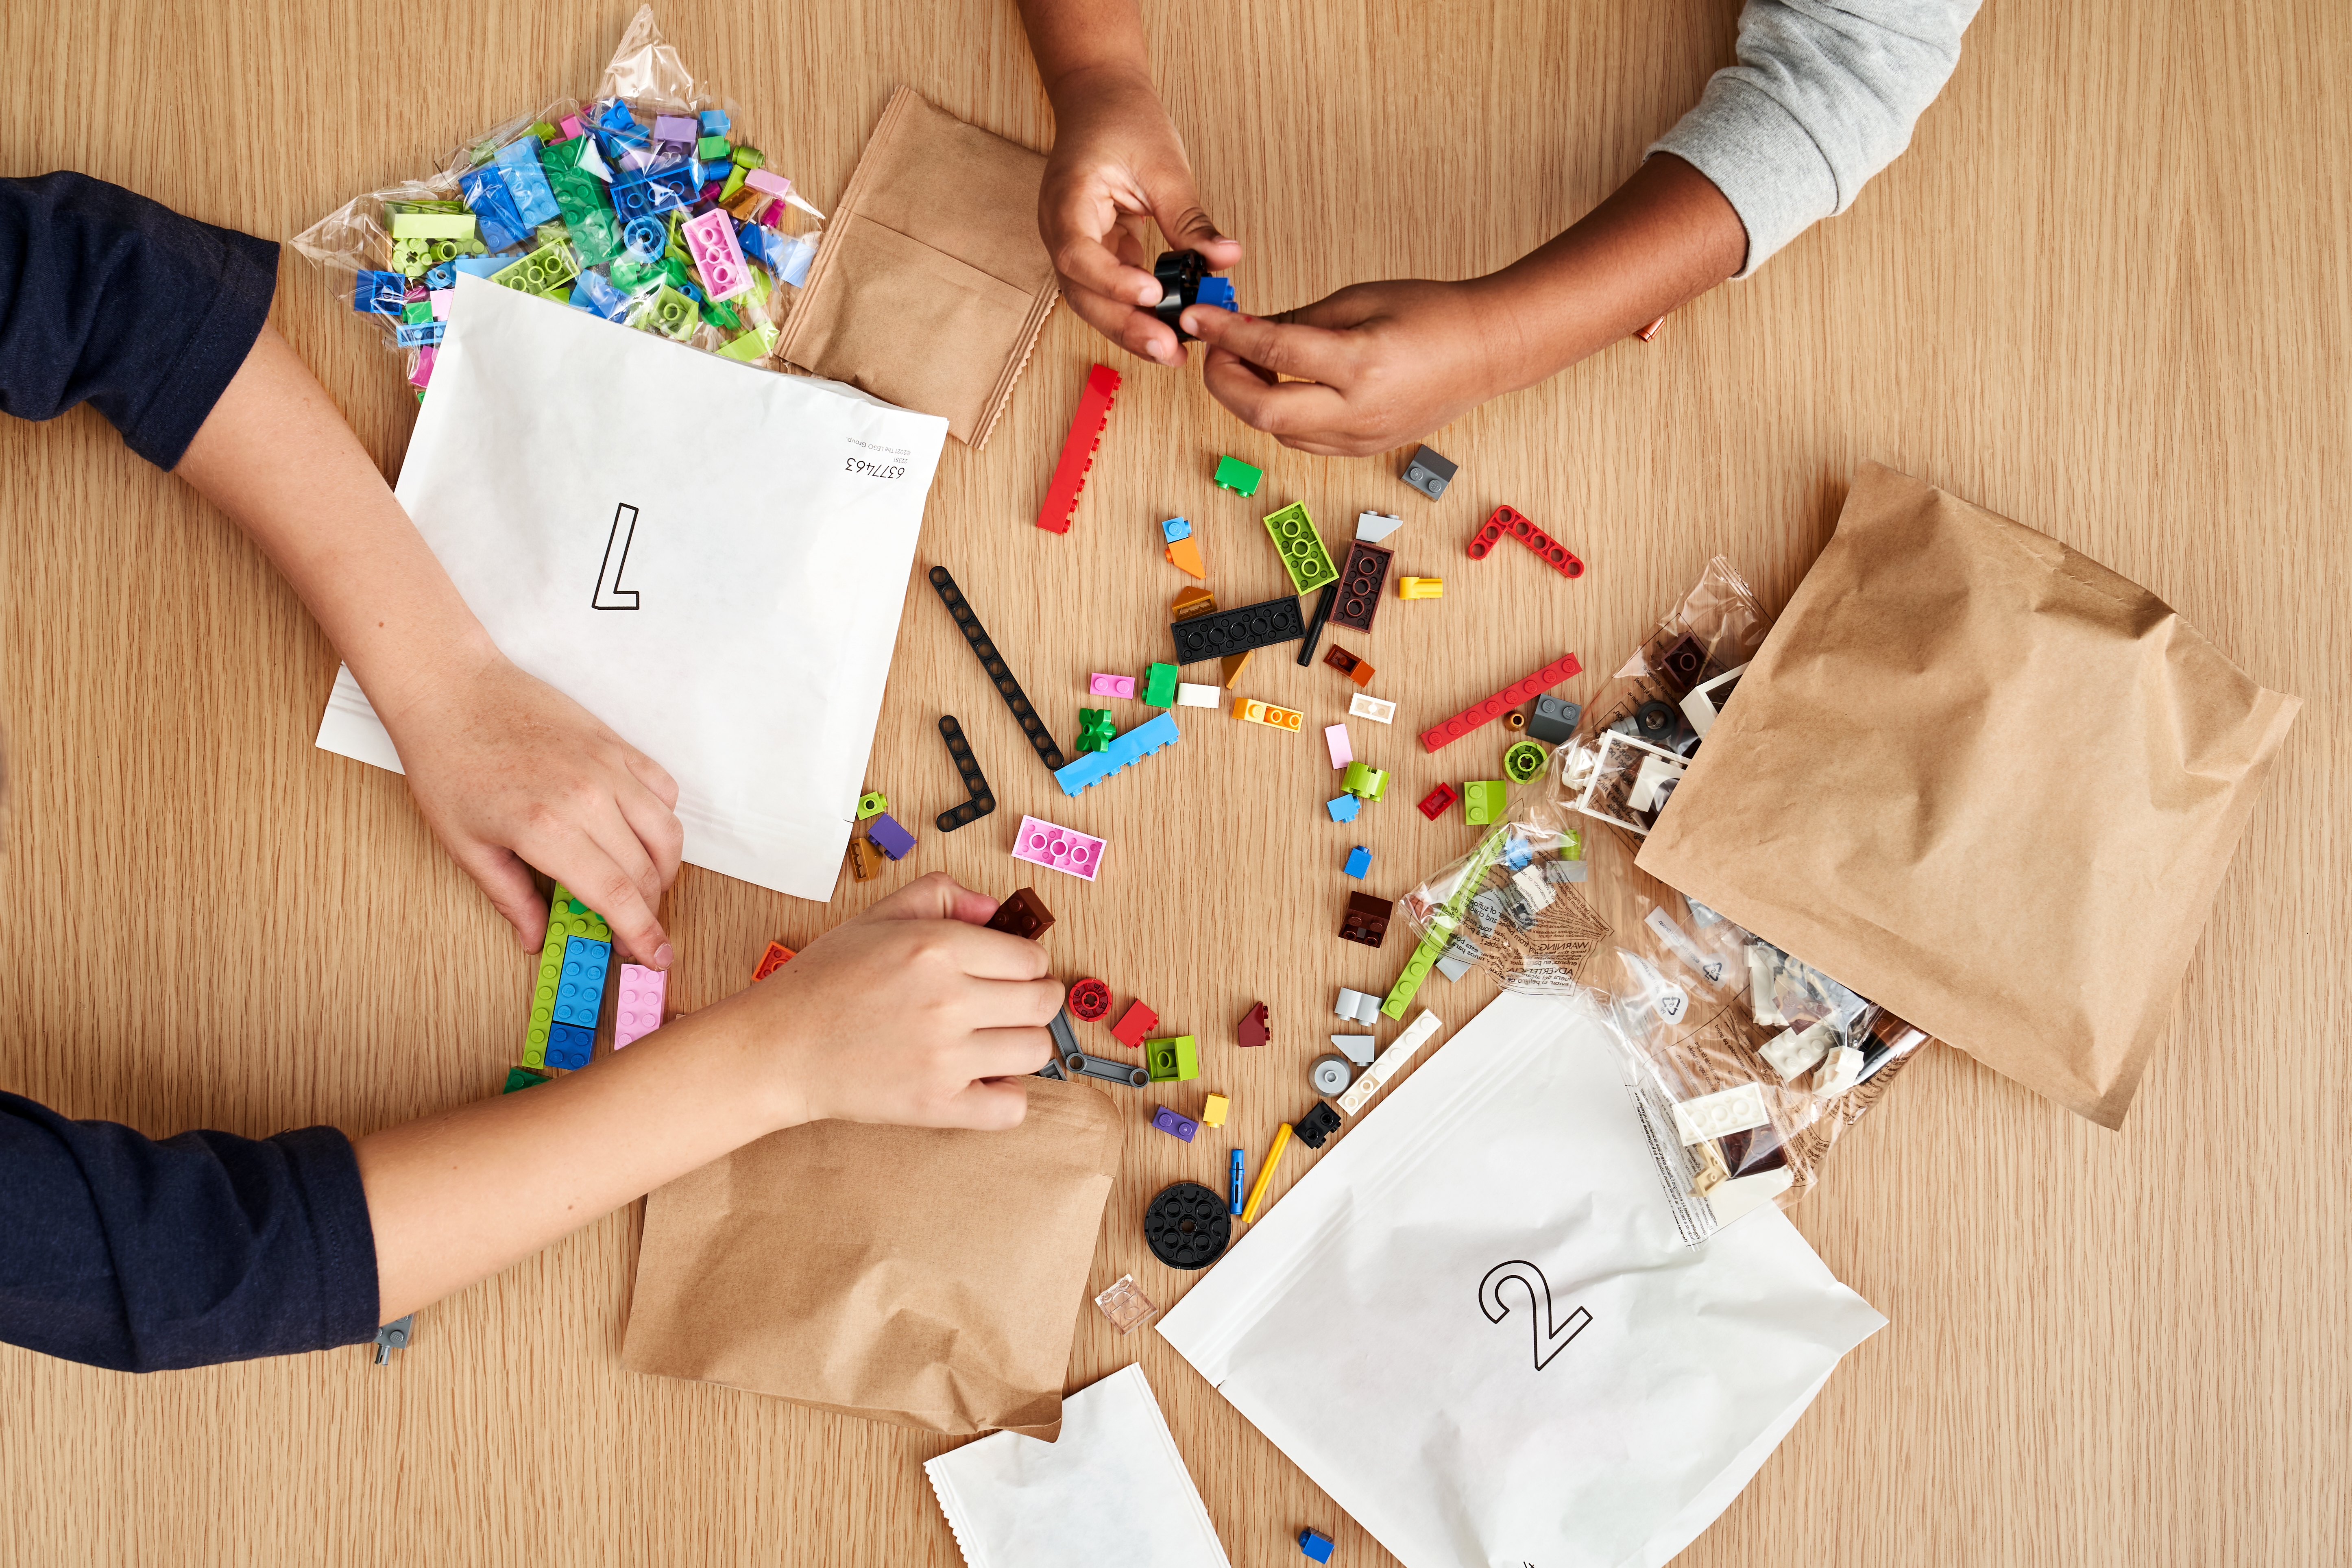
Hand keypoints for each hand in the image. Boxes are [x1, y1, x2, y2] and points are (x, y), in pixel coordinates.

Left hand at [373, 648, 683, 964]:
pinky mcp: (616, 744)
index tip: (655, 957)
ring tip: (641, 886)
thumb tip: (536, 939)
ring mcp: (608, 767)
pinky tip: (638, 834)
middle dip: (648, 911)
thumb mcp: (467, 846)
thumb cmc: (448, 763)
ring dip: (663, 870)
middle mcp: (589, 797)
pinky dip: (661, 821)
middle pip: (647, 873)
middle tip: (632, 929)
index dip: (642, 934)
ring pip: (667, 833)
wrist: (451, 692)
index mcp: (548, 830)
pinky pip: (663, 790)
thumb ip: (511, 897)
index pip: (618, 896)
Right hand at [730, 873, 1061, 1131]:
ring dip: (1021, 1046)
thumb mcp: (878, 916)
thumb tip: (994, 908)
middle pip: (1043, 1003)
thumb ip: (940, 895)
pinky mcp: (934, 1104)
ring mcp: (943, 1056)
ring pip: (1035, 1051)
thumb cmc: (824, 983)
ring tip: (990, 1041)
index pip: (1031, 958)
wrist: (778, 1047)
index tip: (1010, 973)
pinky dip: (1005, 1097)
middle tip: (1007, 1006)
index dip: (1027, 965)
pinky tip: (980, 1080)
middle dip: (1034, 1001)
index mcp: (937, 947)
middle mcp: (947, 1000)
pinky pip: (1010, 1107)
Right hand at [1038, 65, 1241, 365]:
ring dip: (1131, 328)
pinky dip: (1136, 311)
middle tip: (1168, 349)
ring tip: (1172, 352)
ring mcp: (1073, 244)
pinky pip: (1109, 292)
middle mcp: (1060, 229)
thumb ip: (1190, 219)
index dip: (1111, 280)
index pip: (1077, 253)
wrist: (1101, 100)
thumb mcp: (1163, 166)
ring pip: (1093, 301)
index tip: (1151, 294)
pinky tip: (1168, 327)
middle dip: (1124, 325)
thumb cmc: (1123, 121)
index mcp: (1067, 198)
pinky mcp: (1093, 253)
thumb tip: (1225, 258)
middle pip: (1081, 293)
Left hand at [1187, 279, 1512, 455]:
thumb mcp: (1360, 299)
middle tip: (1216, 349)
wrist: (1484, 352)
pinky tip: (1276, 385)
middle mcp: (1359, 411)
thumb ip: (1298, 319)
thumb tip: (1243, 328)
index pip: (1274, 349)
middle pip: (1264, 412)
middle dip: (1226, 381)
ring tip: (1246, 361)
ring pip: (1278, 431)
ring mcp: (1361, 438)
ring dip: (1249, 400)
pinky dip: (1278, 414)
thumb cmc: (1432, 315)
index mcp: (1361, 364)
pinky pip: (1302, 439)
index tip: (1199, 317)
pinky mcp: (1362, 449)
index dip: (1226, 333)